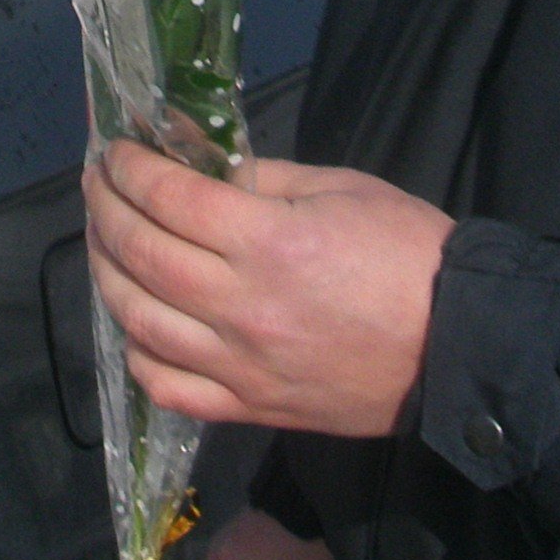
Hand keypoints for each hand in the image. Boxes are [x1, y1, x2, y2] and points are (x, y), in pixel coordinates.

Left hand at [83, 143, 451, 436]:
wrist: (462, 347)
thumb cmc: (409, 254)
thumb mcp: (339, 188)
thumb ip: (261, 177)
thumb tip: (197, 165)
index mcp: (270, 242)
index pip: (169, 198)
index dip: (129, 168)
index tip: (115, 151)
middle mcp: (243, 307)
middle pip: (141, 254)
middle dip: (104, 209)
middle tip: (97, 184)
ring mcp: (242, 366)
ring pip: (140, 322)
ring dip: (106, 274)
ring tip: (104, 242)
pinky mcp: (251, 408)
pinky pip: (169, 388)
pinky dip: (138, 354)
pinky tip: (135, 324)